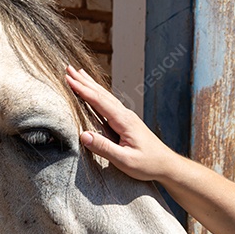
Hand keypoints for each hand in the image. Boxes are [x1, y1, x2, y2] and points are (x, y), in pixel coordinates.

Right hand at [64, 66, 180, 181]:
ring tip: (78, 73)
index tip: (68, 79)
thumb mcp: (125, 160)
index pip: (99, 101)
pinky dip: (98, 93)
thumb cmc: (148, 164)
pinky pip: (109, 103)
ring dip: (90, 84)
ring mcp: (127, 116)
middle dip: (83, 81)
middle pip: (101, 93)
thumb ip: (104, 148)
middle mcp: (125, 114)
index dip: (82, 90)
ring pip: (105, 96)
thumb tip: (83, 135)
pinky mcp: (126, 121)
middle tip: (68, 68)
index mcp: (124, 121)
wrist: (167, 165)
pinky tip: (94, 91)